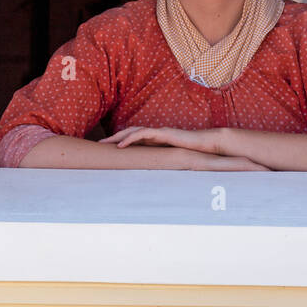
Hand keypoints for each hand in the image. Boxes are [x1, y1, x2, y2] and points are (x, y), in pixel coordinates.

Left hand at [98, 126, 225, 153]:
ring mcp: (159, 131)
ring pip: (133, 130)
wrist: (207, 144)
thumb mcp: (173, 159)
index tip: (108, 148)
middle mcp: (156, 133)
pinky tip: (121, 145)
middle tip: (99, 144)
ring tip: (106, 143)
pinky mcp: (163, 133)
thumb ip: (163, 162)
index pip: (135, 137)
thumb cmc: (192, 152)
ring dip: (118, 136)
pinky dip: (130, 138)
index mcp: (157, 139)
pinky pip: (143, 134)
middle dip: (114, 137)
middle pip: (130, 132)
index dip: (121, 141)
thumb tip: (153, 176)